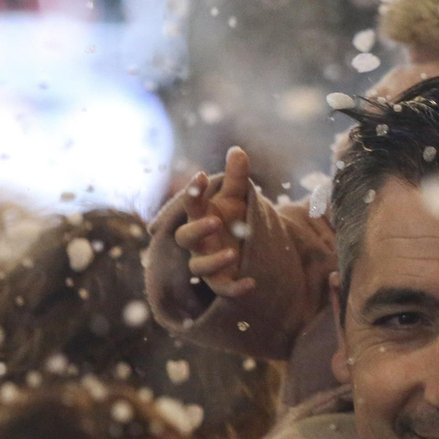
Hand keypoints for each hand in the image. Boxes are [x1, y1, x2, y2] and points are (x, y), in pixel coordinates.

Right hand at [173, 146, 256, 298]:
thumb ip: (236, 176)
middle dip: (197, 229)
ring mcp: (207, 262)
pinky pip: (223, 289)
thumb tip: (237, 150)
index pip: (191, 204)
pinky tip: (252, 283)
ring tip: (232, 253)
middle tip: (215, 220)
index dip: (193, 191)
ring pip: (198, 267)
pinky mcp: (221, 281)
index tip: (200, 175)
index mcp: (201, 216)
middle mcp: (198, 241)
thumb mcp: (237, 196)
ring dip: (212, 262)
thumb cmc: (232, 217)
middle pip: (185, 237)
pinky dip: (235, 289)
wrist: (243, 244)